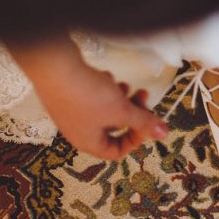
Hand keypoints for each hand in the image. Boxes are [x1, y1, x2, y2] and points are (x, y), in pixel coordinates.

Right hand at [40, 67, 167, 159]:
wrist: (54, 66)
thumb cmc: (85, 94)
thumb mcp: (121, 111)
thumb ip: (144, 122)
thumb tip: (163, 134)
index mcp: (89, 142)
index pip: (116, 152)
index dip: (136, 139)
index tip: (147, 122)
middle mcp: (78, 130)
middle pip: (114, 127)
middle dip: (131, 111)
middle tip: (142, 96)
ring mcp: (72, 111)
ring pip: (106, 109)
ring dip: (120, 97)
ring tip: (124, 85)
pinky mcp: (70, 93)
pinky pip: (94, 94)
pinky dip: (104, 86)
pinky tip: (105, 77)